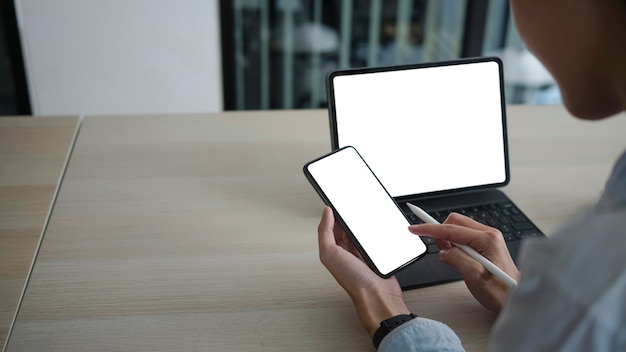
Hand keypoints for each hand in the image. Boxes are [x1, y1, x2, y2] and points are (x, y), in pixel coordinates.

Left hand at [318, 206, 409, 336]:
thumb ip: (325, 232)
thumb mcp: (330, 253)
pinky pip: (374, 237)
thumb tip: (326, 212)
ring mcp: (361, 252)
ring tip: (362, 213)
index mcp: (332, 249)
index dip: (332, 213)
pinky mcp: (375, 254)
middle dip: (347, 216)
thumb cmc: (353, 280)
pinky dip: (374, 231)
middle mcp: (346, 251)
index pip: (329, 226)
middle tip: (350, 204)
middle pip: (345, 227)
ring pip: (359, 231)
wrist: (377, 294)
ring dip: (361, 223)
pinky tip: (376, 226)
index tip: (336, 201)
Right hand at [409, 213, 519, 312]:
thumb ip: (457, 259)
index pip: (451, 229)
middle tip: (441, 252)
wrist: (515, 298)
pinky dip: (454, 246)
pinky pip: (462, 238)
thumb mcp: (475, 277)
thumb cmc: (501, 291)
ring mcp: (487, 238)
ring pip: (457, 229)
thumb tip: (444, 251)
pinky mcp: (484, 244)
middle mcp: (488, 234)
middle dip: (441, 234)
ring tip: (453, 259)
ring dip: (448, 241)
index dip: (430, 229)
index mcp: (487, 239)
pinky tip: (459, 258)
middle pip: (454, 222)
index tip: (415, 228)